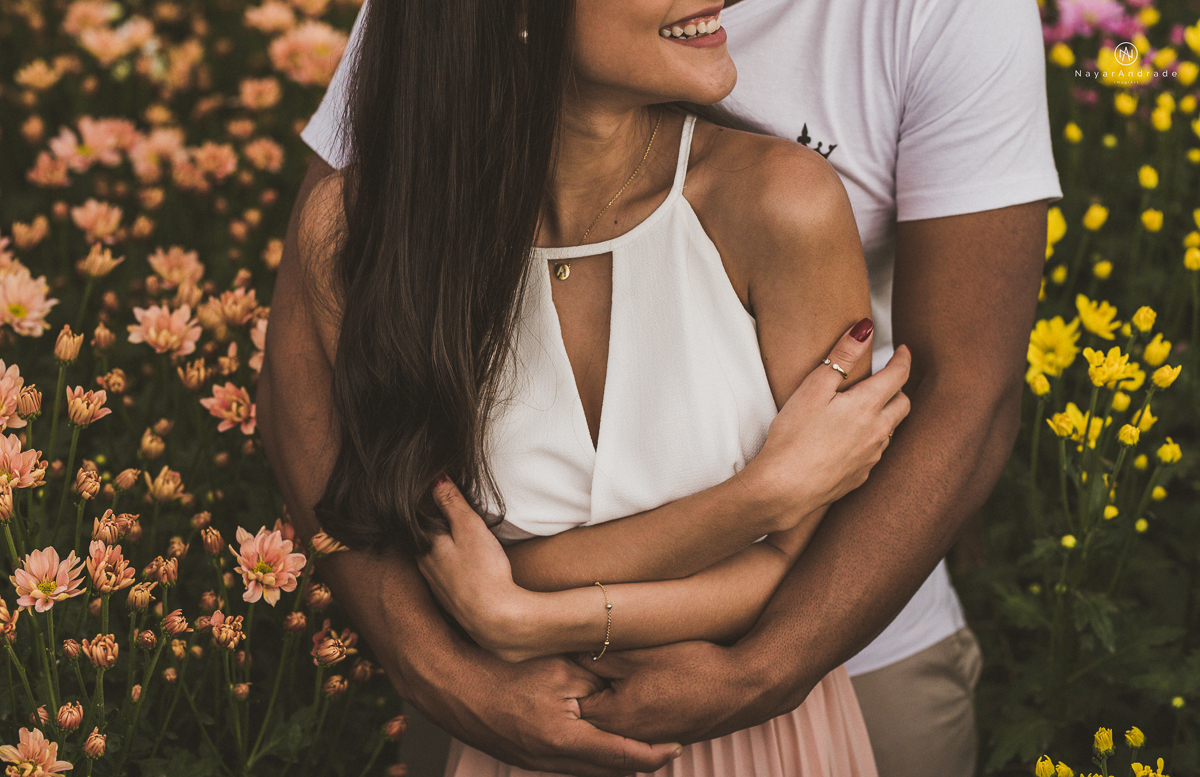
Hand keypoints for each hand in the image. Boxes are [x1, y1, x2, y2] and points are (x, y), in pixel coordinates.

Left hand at [417, 478, 534, 660]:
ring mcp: (435, 585)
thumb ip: (452, 503)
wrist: (495, 619)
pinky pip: (444, 576)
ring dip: (441, 549)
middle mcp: (424, 565)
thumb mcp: (469, 528)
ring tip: (457, 539)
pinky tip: (463, 567)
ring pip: (432, 559)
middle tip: (450, 515)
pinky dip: (450, 568)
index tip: (437, 494)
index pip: (418, 518)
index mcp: (425, 545)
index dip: (429, 505)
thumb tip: (435, 478)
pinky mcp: (449, 600)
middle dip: (433, 527)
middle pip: (423, 539)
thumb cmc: (483, 572)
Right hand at [446, 651, 684, 776]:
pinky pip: (568, 764)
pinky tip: (600, 741)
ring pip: (589, 770)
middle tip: (668, 747)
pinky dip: (591, 756)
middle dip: (640, 762)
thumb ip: (595, 678)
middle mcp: (551, 760)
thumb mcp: (556, 666)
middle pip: (609, 771)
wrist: (448, 682)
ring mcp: (534, 763)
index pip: (623, 756)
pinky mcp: (523, 757)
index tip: (678, 745)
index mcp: (564, 740)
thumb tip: (631, 683)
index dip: (654, 753)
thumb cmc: (500, 668)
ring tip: (642, 745)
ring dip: (615, 760)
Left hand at [573, 640, 784, 745]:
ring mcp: (650, 738)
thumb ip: (599, 655)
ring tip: (613, 668)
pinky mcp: (669, 732)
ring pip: (616, 716)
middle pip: (592, 713)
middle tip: (581, 660)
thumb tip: (570, 649)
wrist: (743, 688)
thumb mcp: (638, 654)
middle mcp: (628, 736)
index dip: (564, 678)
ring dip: (609, 696)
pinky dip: (632, 704)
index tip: (560, 659)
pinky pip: (638, 720)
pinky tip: (641, 684)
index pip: (571, 703)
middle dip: (584, 688)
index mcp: (614, 718)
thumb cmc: (691, 668)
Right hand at [749, 319, 911, 530]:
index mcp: (868, 406)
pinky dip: (873, 439)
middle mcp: (878, 432)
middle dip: (899, 387)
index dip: (903, 358)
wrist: (785, 489)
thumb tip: (865, 329)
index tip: (903, 350)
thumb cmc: (793, 437)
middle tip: (888, 377)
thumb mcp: (813, 388)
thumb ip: (842, 356)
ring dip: (887, 414)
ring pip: (891, 429)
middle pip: (903, 404)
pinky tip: (853, 439)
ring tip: (869, 407)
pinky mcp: (860, 476)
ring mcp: (871, 457)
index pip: (899, 375)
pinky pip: (876, 452)